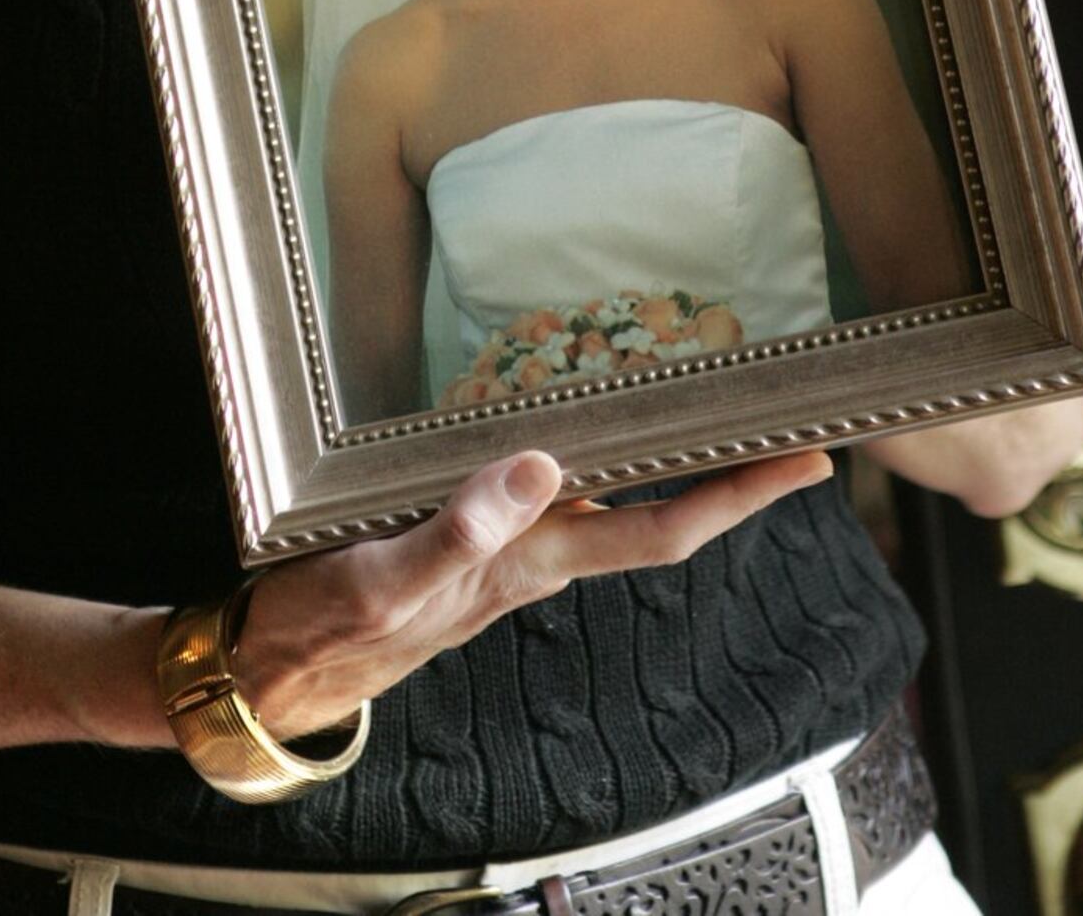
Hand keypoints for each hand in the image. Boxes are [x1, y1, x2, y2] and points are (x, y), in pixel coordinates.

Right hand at [233, 446, 829, 738]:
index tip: (806, 462)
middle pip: (655, 513)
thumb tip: (538, 466)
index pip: (660, 529)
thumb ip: (459, 528)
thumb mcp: (384, 573)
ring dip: (667, 466)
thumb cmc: (327, 626)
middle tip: (792, 422)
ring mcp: (506, 553)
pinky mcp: (470, 541)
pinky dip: (592, 461)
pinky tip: (588, 431)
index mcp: (531, 565)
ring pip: (608, 504)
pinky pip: (554, 495)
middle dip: (730, 476)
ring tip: (711, 413)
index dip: (739, 498)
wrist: (275, 669)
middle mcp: (535, 559)